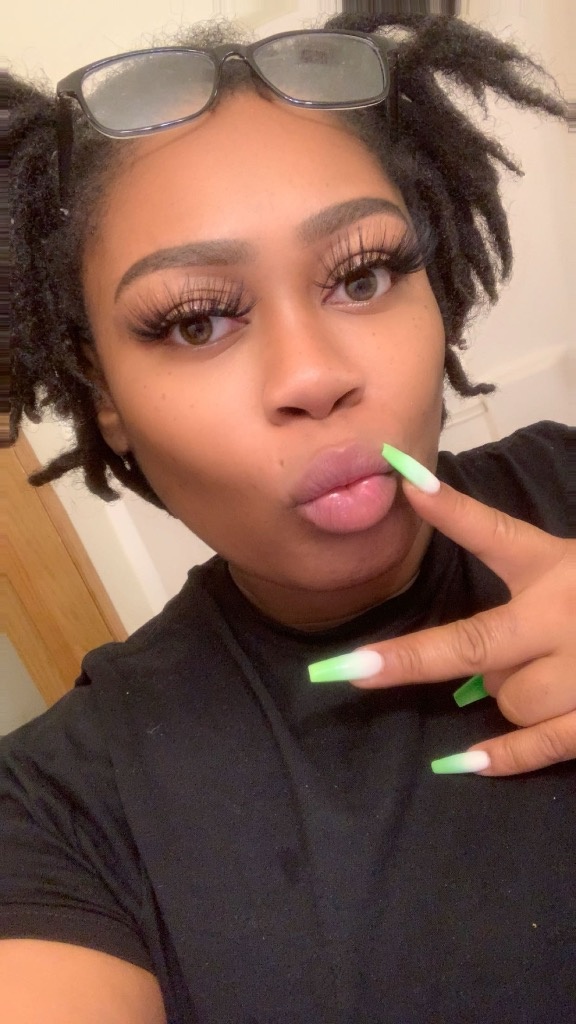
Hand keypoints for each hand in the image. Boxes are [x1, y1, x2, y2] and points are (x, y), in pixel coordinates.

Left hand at [310, 476, 575, 776]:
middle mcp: (566, 616)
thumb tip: (412, 485)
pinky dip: (505, 755)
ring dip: (501, 691)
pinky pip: (545, 744)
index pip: (495, 531)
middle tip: (345, 673)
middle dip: (409, 659)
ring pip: (505, 698)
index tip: (402, 485)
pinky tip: (463, 763)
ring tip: (533, 667)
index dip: (448, 509)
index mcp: (556, 565)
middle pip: (474, 646)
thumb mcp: (556, 556)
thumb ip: (490, 534)